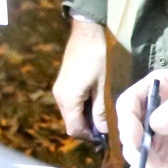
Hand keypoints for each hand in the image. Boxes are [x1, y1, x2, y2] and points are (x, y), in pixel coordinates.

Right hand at [52, 19, 108, 139]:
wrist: (88, 30)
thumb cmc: (99, 57)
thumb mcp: (104, 85)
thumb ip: (101, 110)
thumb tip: (102, 130)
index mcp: (68, 99)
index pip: (74, 129)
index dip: (89, 137)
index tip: (106, 137)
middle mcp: (59, 96)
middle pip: (71, 122)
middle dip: (88, 128)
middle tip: (107, 127)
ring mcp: (60, 88)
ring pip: (71, 112)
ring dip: (85, 117)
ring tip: (104, 114)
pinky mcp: (64, 81)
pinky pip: (71, 102)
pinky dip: (82, 106)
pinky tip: (97, 101)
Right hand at [116, 69, 167, 167]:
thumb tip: (156, 123)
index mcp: (158, 89)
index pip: (130, 104)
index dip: (127, 123)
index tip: (135, 140)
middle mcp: (153, 113)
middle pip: (131, 133)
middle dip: (136, 151)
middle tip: (149, 164)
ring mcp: (161, 137)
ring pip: (140, 155)